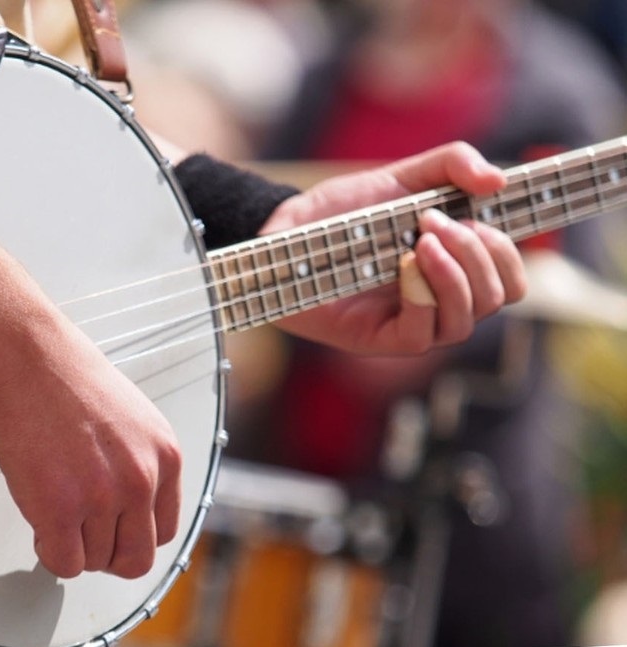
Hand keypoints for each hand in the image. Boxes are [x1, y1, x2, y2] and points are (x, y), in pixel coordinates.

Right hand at [0, 316, 181, 579]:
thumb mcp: (128, 417)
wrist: (19, 351)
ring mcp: (102, 496)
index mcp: (164, 454)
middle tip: (80, 535)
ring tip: (52, 508)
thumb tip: (124, 503)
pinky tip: (39, 520)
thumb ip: (136, 461)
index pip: (164, 530)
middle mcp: (141, 478)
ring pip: (94, 561)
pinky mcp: (59, 508)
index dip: (130, 535)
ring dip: (70, 543)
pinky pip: (62, 563)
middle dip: (105, 553)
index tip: (110, 530)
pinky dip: (48, 551)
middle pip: (135, 557)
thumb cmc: (59, 371)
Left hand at [263, 141, 526, 353]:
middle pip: (497, 297)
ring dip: (454, 275)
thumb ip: (451, 165)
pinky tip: (405, 267)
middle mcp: (439, 298)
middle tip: (435, 222)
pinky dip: (424, 298)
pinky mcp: (379, 339)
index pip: (510, 278)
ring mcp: (411, 322)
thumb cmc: (343, 211)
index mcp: (453, 266)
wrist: (285, 228)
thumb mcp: (400, 176)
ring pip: (465, 319)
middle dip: (478, 254)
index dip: (509, 252)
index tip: (483, 216)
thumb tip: (498, 180)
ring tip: (421, 240)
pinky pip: (422, 334)